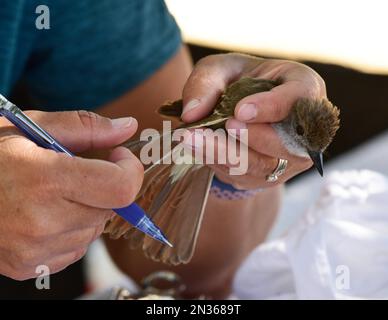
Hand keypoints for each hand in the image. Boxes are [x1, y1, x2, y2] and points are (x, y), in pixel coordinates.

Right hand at [0, 110, 142, 279]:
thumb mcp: (31, 127)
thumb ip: (86, 127)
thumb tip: (128, 128)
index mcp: (46, 180)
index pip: (120, 187)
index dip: (130, 169)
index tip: (117, 156)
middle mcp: (42, 222)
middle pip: (110, 209)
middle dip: (105, 187)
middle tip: (76, 173)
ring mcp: (35, 250)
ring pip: (95, 230)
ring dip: (88, 210)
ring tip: (53, 194)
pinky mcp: (29, 266)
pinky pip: (76, 249)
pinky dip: (72, 230)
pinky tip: (46, 215)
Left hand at [181, 53, 326, 188]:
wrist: (240, 109)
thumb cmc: (237, 81)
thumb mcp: (220, 69)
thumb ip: (206, 83)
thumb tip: (190, 114)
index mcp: (303, 89)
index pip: (300, 100)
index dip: (271, 108)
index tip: (240, 111)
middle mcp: (304, 130)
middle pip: (285, 143)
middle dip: (250, 138)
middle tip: (222, 126)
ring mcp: (289, 159)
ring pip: (262, 165)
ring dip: (226, 154)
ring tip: (194, 139)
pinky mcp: (268, 176)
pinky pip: (245, 176)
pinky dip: (218, 163)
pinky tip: (196, 148)